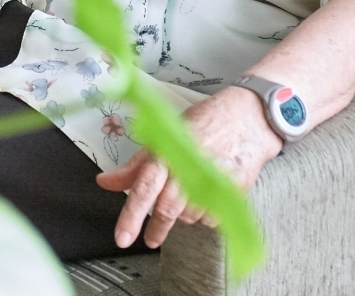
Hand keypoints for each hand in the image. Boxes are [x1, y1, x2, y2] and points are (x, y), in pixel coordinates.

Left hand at [96, 86, 281, 249]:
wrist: (249, 116)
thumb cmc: (206, 121)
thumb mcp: (167, 135)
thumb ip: (136, 164)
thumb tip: (105, 182)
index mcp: (171, 149)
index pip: (146, 186)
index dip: (132, 215)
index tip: (123, 237)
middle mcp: (192, 164)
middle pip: (167, 208)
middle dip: (156, 228)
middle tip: (150, 238)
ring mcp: (215, 178)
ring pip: (189, 215)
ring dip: (182, 213)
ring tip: (188, 192)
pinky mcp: (234, 190)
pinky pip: (211, 216)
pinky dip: (204, 212)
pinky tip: (205, 193)